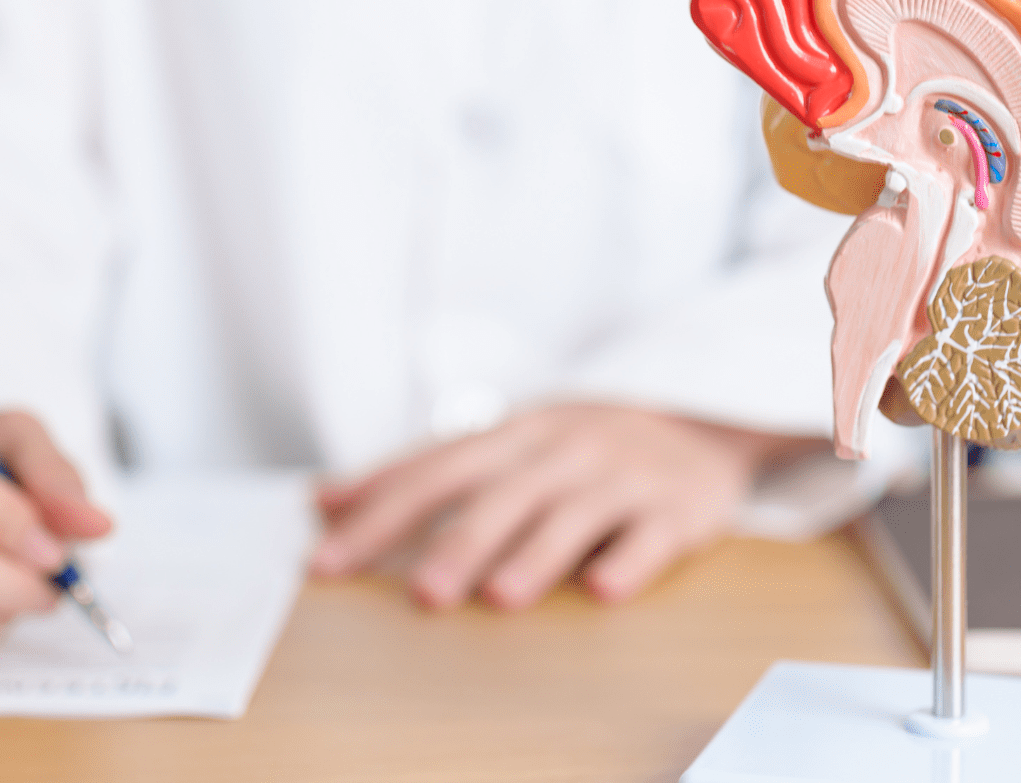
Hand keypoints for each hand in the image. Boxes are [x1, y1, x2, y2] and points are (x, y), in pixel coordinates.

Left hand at [311, 403, 820, 609]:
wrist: (697, 424)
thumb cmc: (577, 447)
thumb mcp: (502, 444)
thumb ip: (420, 472)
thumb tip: (323, 498)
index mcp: (512, 436)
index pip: (434, 471)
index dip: (379, 514)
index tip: (328, 561)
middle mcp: (562, 451)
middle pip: (501, 496)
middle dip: (458, 544)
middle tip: (421, 595)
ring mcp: (620, 477)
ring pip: (572, 516)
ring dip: (536, 556)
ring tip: (500, 597)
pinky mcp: (675, 508)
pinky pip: (650, 536)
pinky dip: (628, 561)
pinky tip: (603, 590)